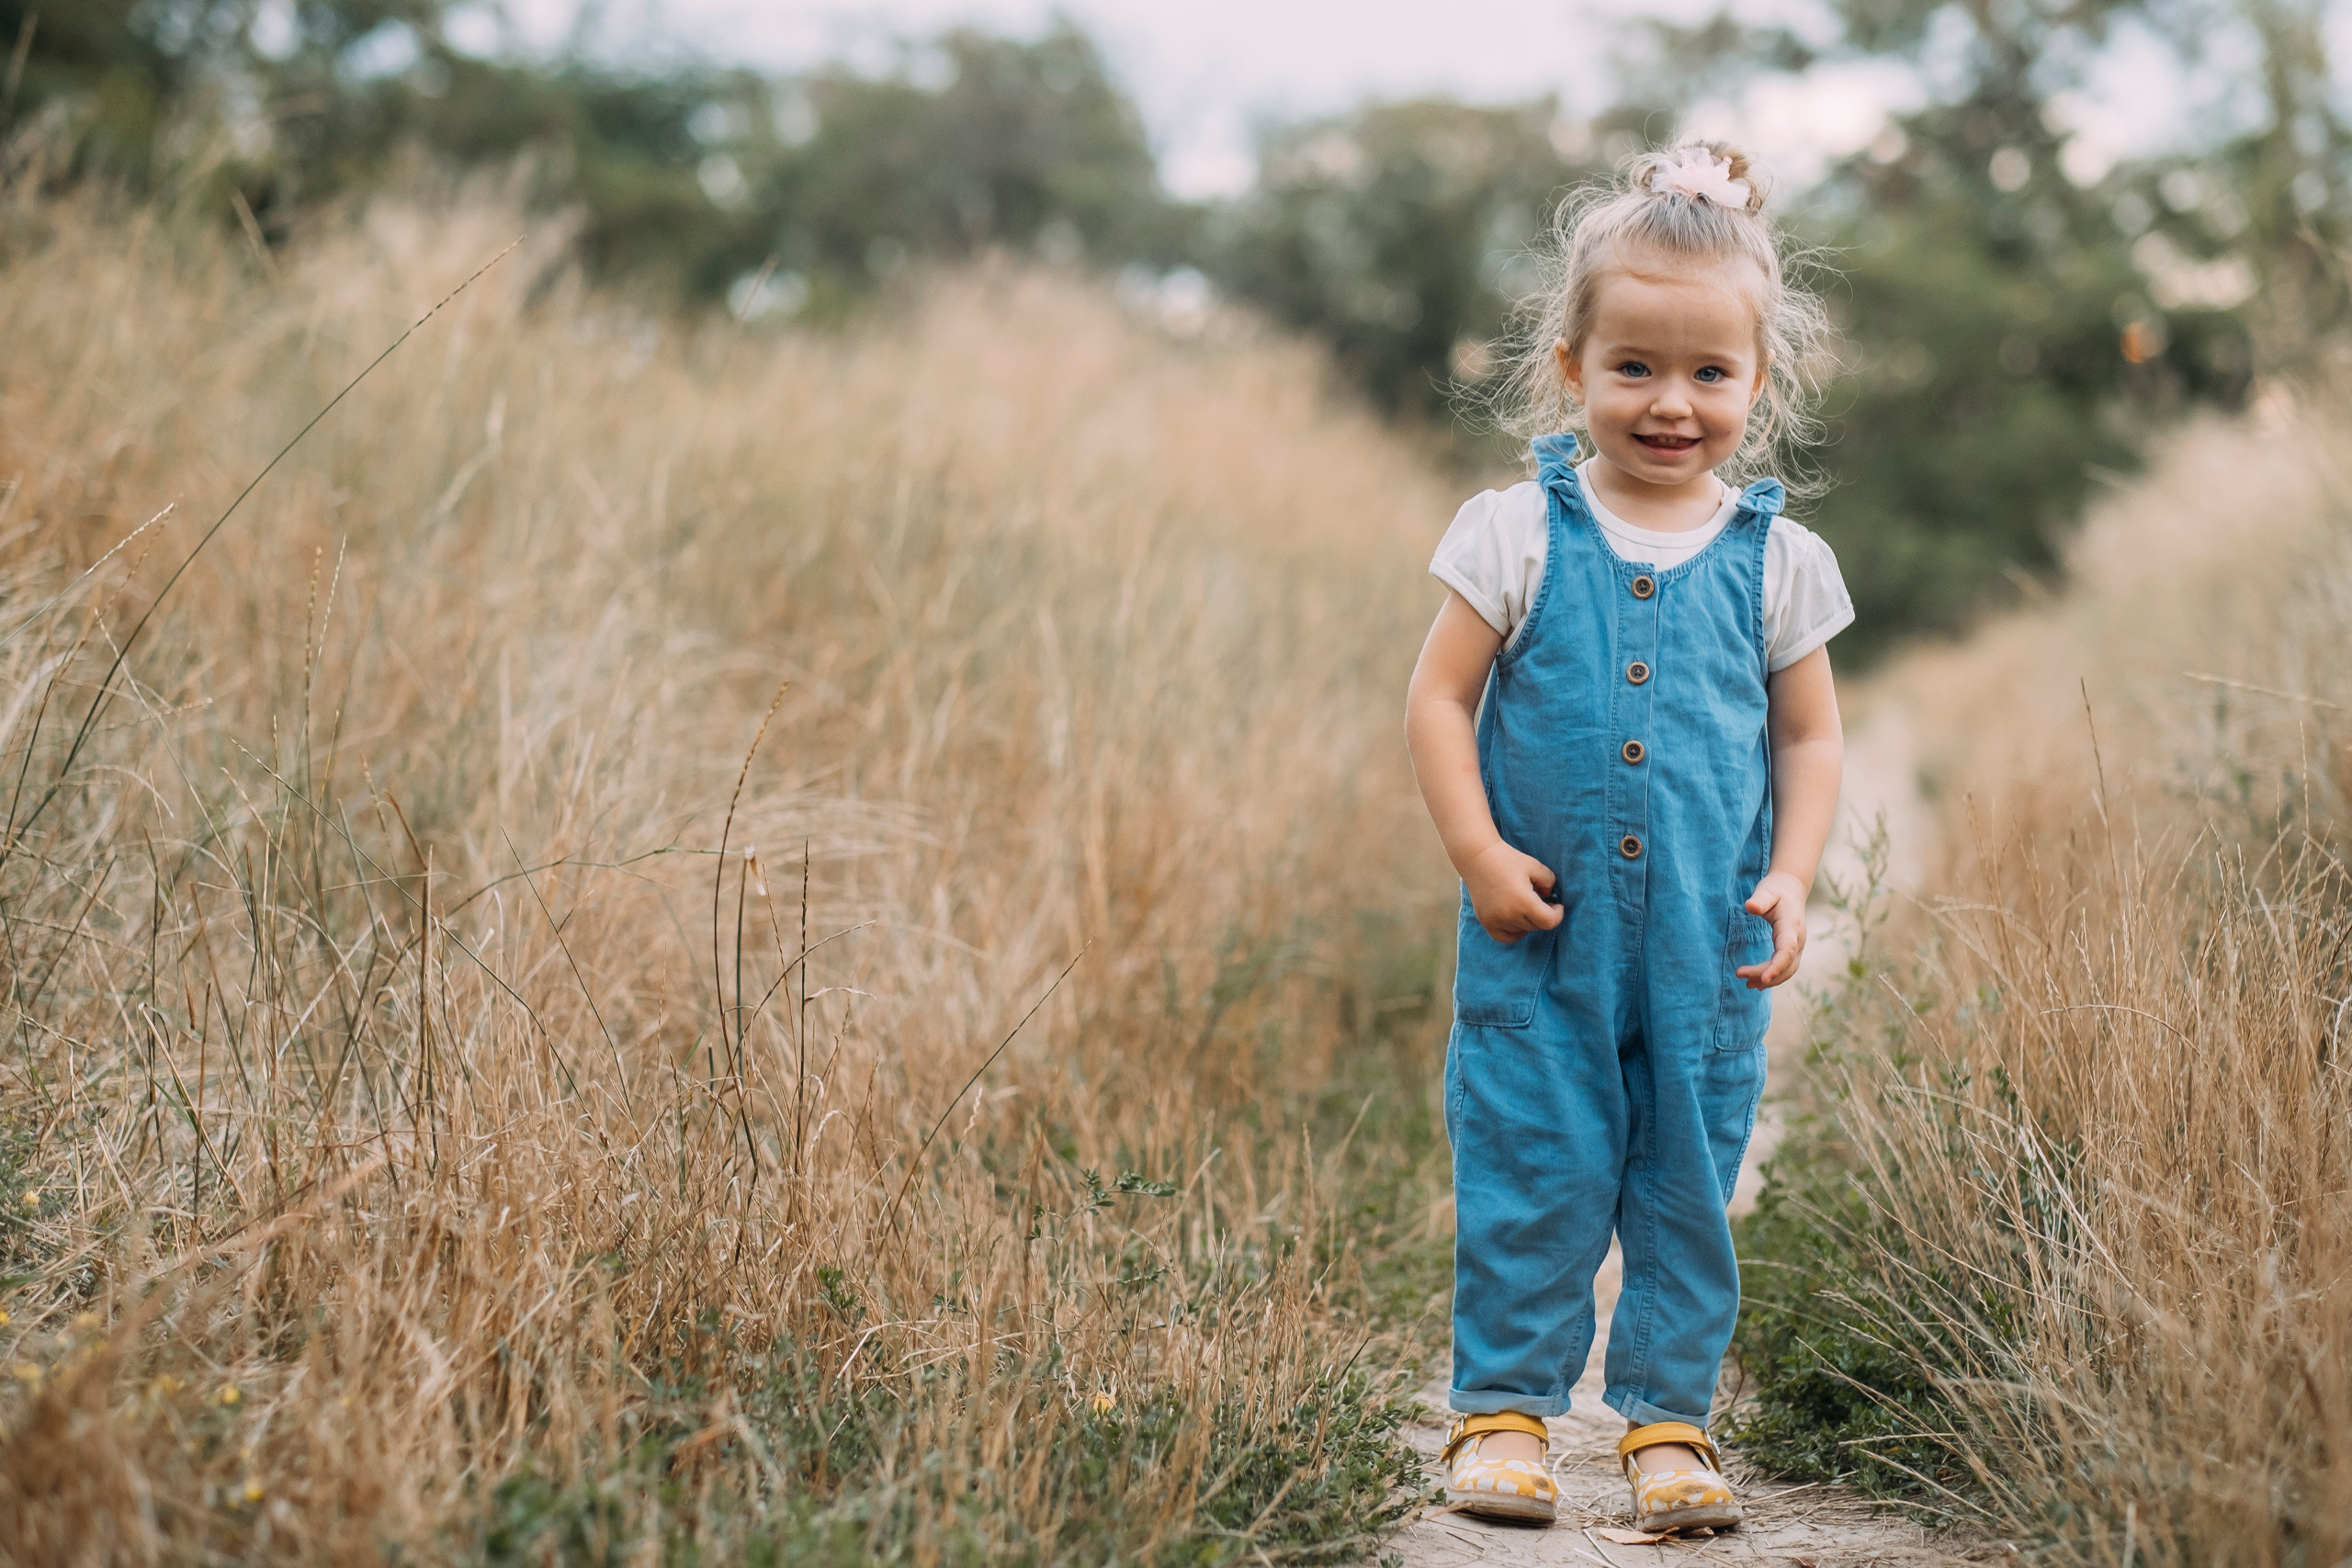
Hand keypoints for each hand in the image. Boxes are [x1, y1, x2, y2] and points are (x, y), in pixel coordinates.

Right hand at [1463, 839, 1565, 943]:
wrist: (1477, 858)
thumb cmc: (1508, 859)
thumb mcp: (1535, 866)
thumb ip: (1549, 882)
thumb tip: (1548, 897)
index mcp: (1524, 901)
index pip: (1549, 922)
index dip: (1558, 915)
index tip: (1557, 905)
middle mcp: (1509, 915)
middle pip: (1536, 926)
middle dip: (1543, 915)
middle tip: (1542, 901)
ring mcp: (1495, 920)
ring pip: (1522, 930)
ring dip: (1528, 921)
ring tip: (1525, 904)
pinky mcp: (1486, 921)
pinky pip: (1505, 937)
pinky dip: (1514, 932)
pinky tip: (1516, 920)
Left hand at [1737, 871, 1808, 988]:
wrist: (1791, 889)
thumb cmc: (1776, 890)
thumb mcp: (1767, 891)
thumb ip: (1760, 899)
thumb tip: (1750, 906)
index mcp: (1791, 926)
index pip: (1787, 950)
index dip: (1777, 966)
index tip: (1764, 978)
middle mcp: (1798, 939)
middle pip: (1786, 964)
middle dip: (1765, 974)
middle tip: (1740, 975)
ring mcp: (1797, 946)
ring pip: (1787, 970)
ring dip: (1770, 980)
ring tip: (1747, 984)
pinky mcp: (1792, 950)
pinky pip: (1785, 968)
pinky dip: (1773, 977)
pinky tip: (1756, 983)